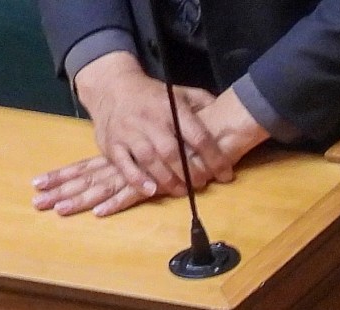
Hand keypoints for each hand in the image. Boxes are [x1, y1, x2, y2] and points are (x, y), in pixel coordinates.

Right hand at [35, 52, 234, 216]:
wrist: (112, 87)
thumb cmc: (152, 96)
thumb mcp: (179, 92)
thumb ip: (203, 104)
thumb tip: (227, 117)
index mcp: (171, 108)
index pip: (198, 135)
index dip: (214, 158)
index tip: (225, 174)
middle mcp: (150, 120)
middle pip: (173, 152)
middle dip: (190, 172)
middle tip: (201, 184)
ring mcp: (129, 132)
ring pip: (150, 160)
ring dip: (168, 180)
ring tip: (182, 191)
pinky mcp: (113, 144)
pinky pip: (124, 165)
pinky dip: (138, 180)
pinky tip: (151, 191)